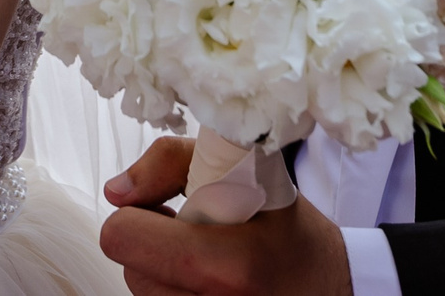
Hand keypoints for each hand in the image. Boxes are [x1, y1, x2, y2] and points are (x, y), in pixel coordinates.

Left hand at [100, 137, 353, 295]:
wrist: (328, 285)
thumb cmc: (283, 221)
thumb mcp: (243, 166)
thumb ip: (170, 162)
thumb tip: (115, 191)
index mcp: (227, 263)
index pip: (121, 237)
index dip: (138, 213)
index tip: (171, 207)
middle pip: (129, 266)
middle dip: (153, 241)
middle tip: (198, 231)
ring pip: (142, 289)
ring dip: (162, 268)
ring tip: (208, 255)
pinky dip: (174, 287)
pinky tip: (207, 277)